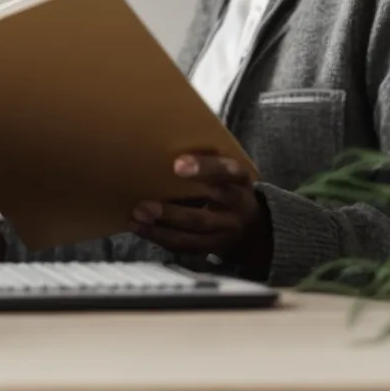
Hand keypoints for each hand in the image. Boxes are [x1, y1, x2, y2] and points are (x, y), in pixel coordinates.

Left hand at [130, 153, 268, 270]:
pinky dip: (162, 238)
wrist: (253, 224)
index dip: (205, 168)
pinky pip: (186, 247)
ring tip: (136, 219)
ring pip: (193, 236)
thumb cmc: (228, 184)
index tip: (177, 164)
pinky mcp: (213, 248)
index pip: (227, 173)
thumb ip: (207, 161)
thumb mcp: (228, 171)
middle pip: (204, 216)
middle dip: (172, 212)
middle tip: (143, 205)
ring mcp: (226, 234)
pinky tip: (140, 229)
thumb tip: (163, 142)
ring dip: (161, 229)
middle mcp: (236, 210)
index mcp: (240, 181)